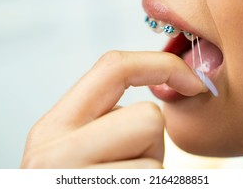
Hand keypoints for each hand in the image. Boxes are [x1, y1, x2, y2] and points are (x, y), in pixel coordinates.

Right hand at [21, 51, 203, 167]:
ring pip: (156, 162)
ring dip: (149, 175)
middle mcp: (54, 155)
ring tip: (121, 184)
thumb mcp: (75, 149)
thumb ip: (107, 117)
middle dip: (150, 144)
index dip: (160, 65)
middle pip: (147, 118)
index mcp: (52, 129)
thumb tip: (167, 85)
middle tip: (125, 168)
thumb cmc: (75, 184)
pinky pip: (156, 184)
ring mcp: (77, 183)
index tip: (191, 80)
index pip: (112, 68)